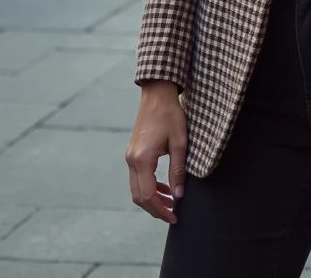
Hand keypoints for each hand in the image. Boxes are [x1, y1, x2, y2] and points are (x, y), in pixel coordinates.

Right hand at [126, 81, 187, 223]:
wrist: (157, 94)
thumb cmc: (170, 114)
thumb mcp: (180, 143)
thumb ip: (178, 170)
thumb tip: (179, 195)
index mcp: (142, 159)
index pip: (148, 195)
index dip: (161, 210)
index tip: (174, 216)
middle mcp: (131, 161)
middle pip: (139, 197)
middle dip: (155, 209)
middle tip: (173, 215)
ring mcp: (130, 157)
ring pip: (137, 189)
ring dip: (152, 200)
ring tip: (170, 204)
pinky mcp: (132, 154)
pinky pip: (138, 179)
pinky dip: (149, 188)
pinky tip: (164, 188)